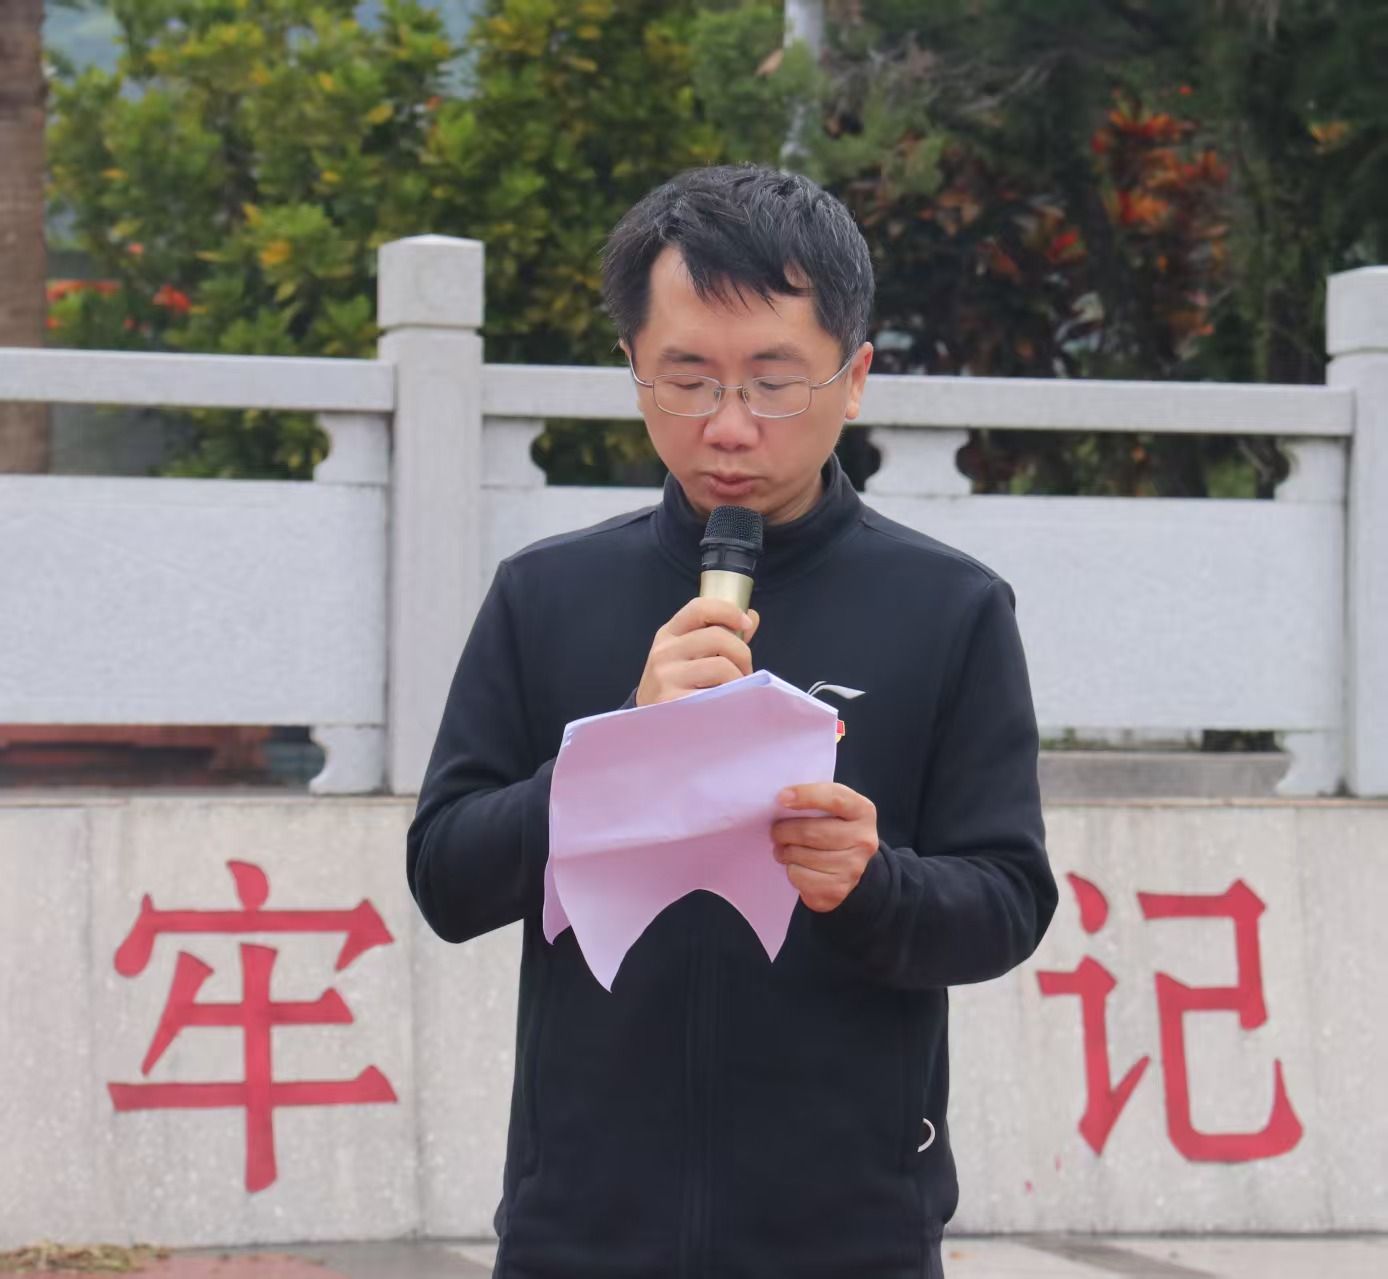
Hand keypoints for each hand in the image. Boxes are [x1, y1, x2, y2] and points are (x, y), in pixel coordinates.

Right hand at [635, 598, 760, 706]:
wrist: (647, 721)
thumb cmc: (676, 685)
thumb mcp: (688, 655)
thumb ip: (719, 636)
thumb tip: (751, 618)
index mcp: (669, 634)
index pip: (700, 608)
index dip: (729, 611)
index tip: (747, 624)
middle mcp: (664, 652)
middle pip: (719, 637)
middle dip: (742, 654)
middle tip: (744, 671)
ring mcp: (667, 677)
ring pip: (722, 666)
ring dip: (739, 679)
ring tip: (735, 690)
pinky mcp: (674, 702)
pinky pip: (717, 694)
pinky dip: (730, 699)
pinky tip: (724, 705)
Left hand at [772, 783, 879, 912]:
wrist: (849, 866)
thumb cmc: (833, 829)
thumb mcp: (833, 808)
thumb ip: (815, 799)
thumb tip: (783, 799)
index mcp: (863, 812)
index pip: (835, 798)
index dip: (806, 796)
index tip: (781, 797)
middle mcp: (864, 840)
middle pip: (811, 832)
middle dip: (784, 830)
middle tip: (775, 831)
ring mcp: (853, 868)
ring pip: (802, 856)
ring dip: (784, 851)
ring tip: (784, 849)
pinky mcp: (837, 890)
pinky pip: (800, 876)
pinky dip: (791, 870)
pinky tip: (797, 866)